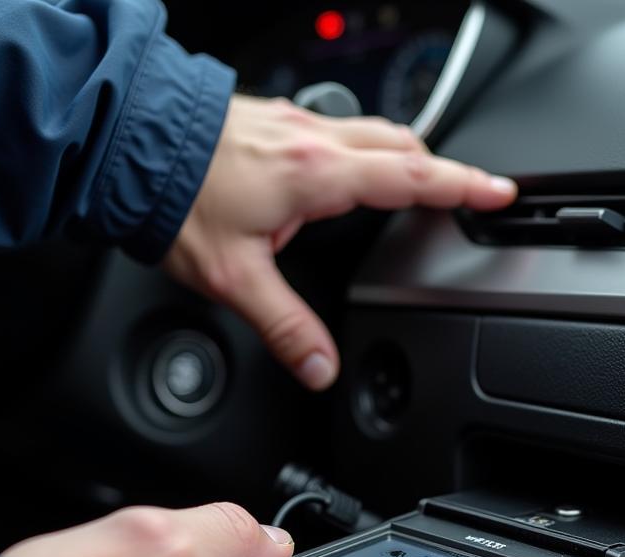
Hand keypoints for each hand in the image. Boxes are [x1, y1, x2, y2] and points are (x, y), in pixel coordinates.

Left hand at [162, 95, 516, 389]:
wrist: (126, 140)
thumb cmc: (173, 197)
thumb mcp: (235, 278)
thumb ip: (285, 327)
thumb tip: (320, 368)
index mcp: (315, 176)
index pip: (410, 178)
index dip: (460, 187)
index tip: (498, 193)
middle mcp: (312, 140)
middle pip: (403, 147)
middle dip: (446, 169)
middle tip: (474, 190)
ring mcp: (294, 124)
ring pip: (374, 131)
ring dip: (408, 155)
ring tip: (424, 181)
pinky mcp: (274, 120)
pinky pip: (341, 128)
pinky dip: (368, 148)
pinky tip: (353, 168)